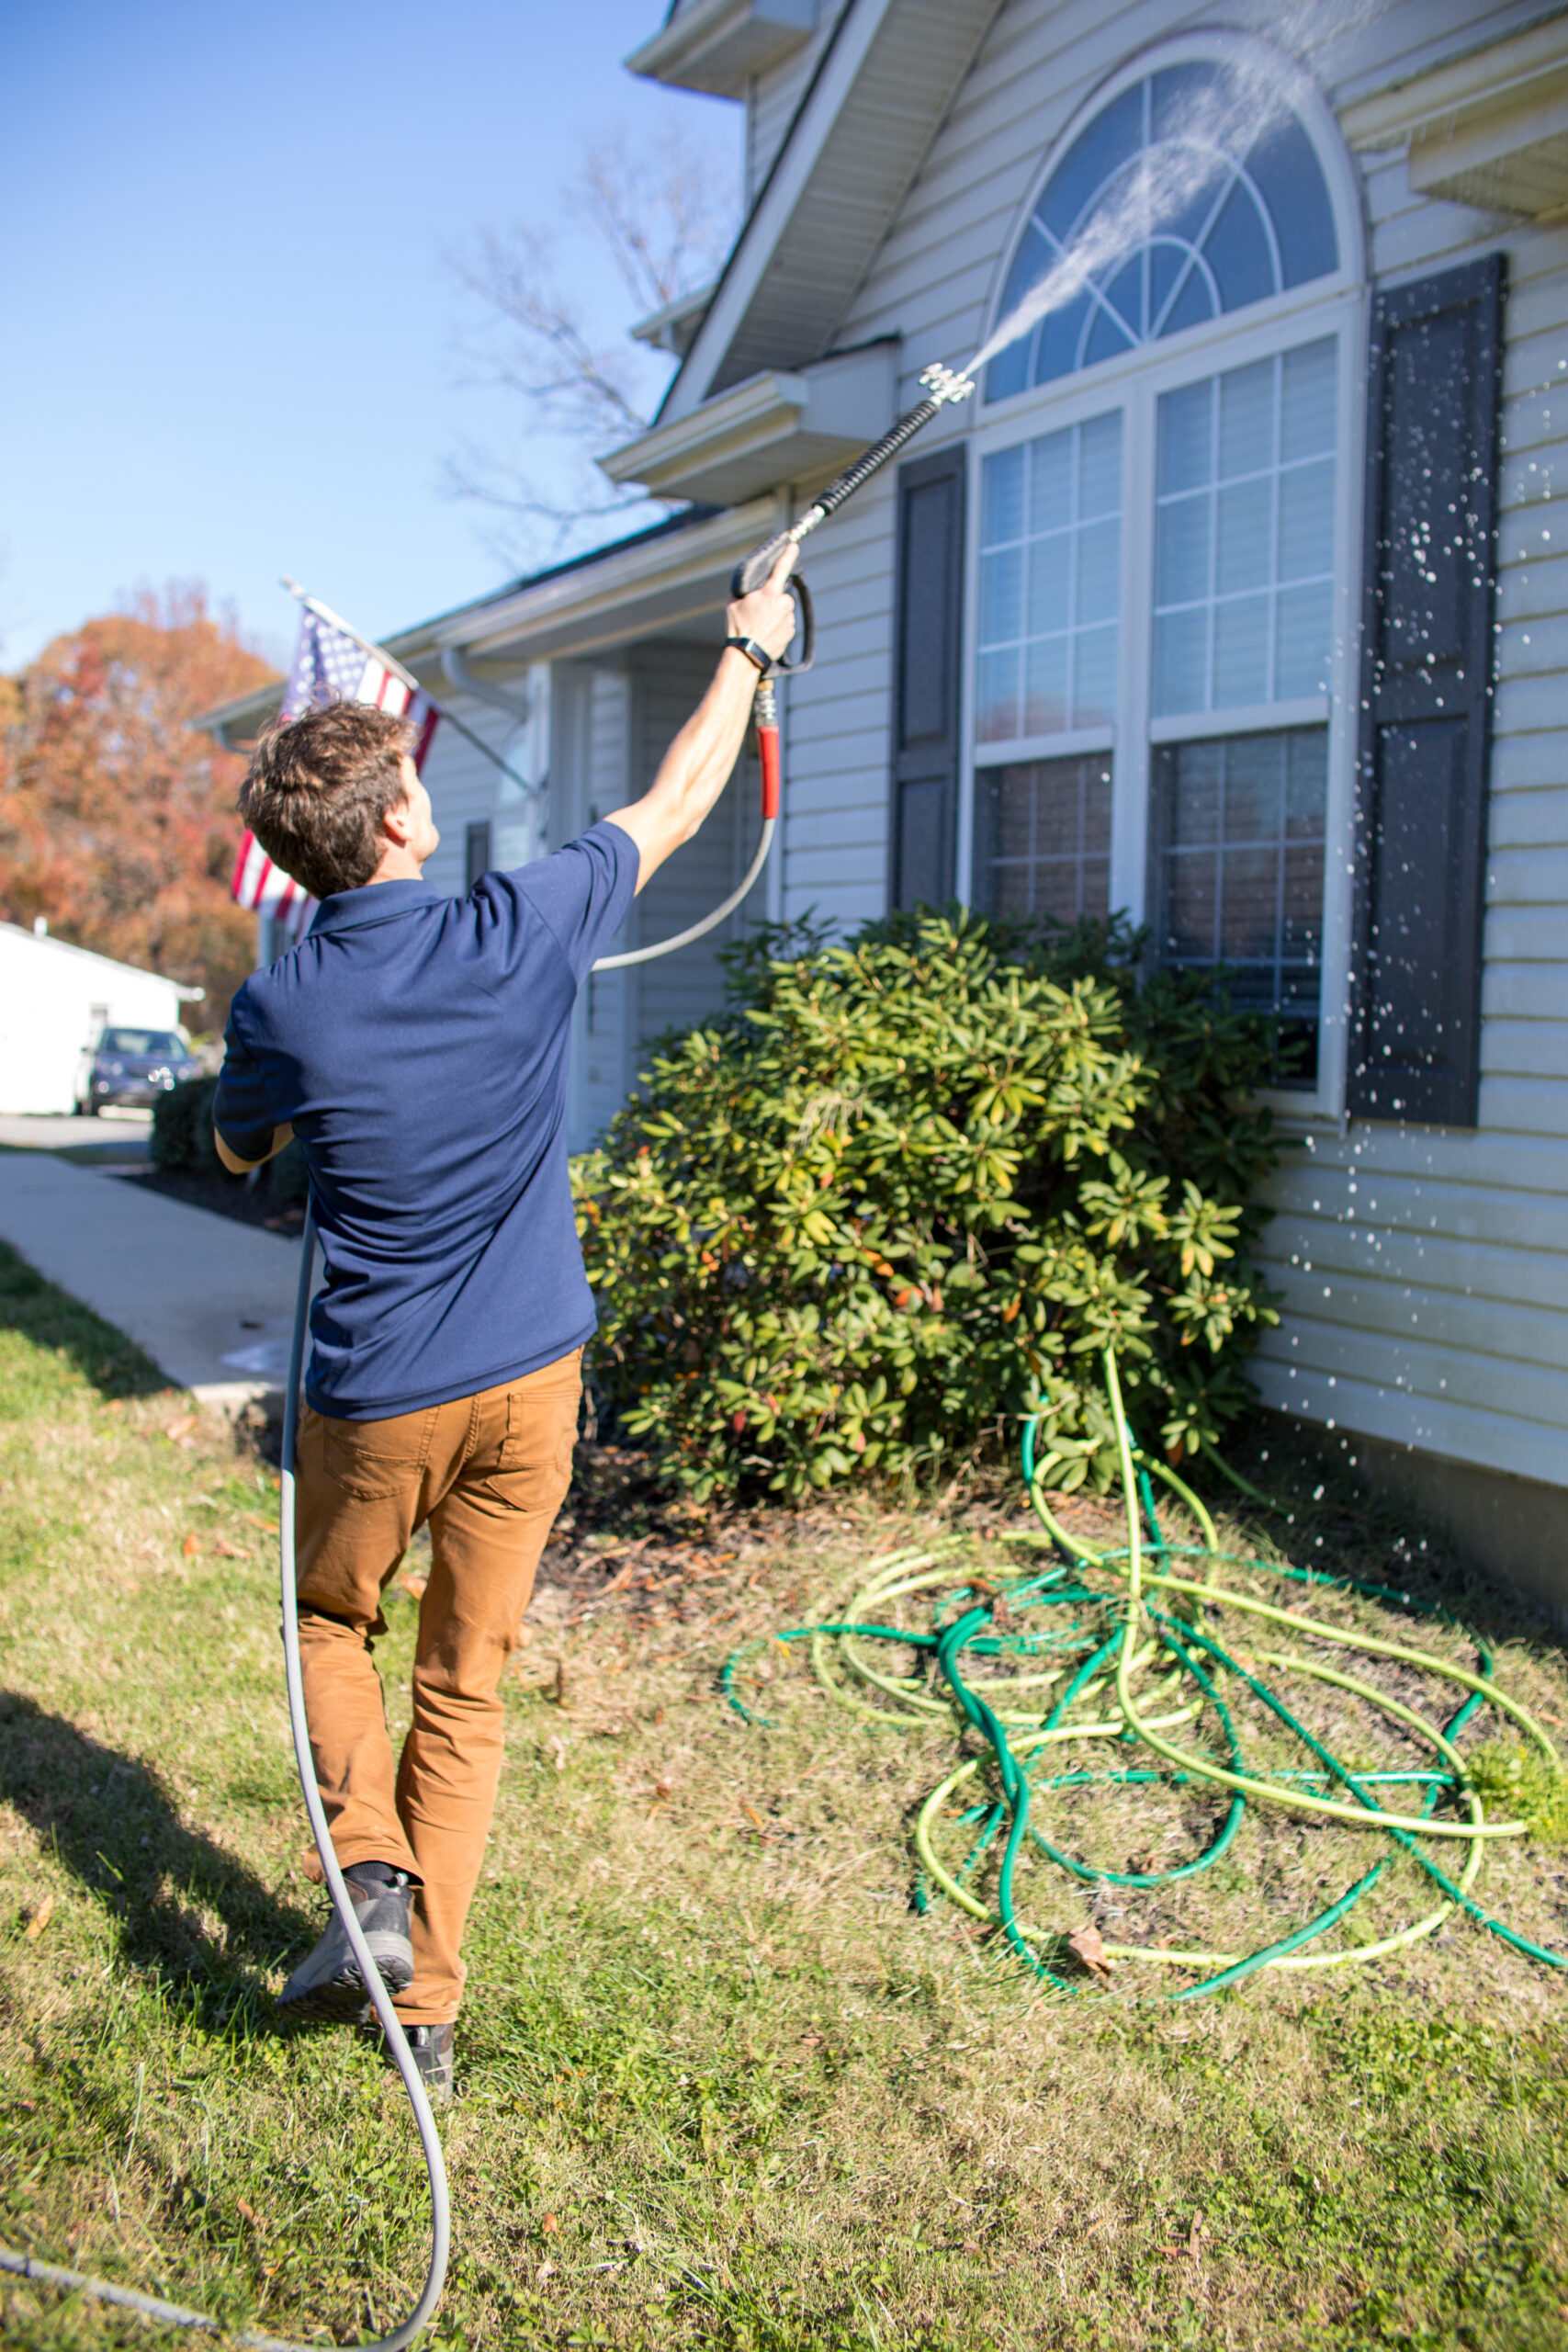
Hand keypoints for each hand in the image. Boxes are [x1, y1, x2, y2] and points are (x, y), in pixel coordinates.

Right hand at [726, 546, 797, 664]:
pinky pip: (786, 624)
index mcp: (770, 593)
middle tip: (758, 612)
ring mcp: (789, 618)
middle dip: (772, 601)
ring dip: (775, 615)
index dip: (788, 555)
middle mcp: (783, 604)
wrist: (746, 655)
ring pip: (784, 611)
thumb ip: (742, 592)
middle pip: (781, 596)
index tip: (794, 545)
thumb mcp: (732, 604)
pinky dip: (778, 627)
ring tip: (761, 626)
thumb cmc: (738, 629)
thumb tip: (746, 589)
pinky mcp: (791, 632)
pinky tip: (767, 634)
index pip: (781, 568)